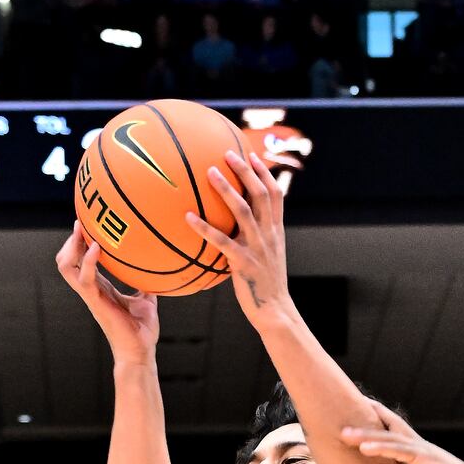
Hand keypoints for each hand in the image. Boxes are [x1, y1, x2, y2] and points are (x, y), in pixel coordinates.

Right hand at [54, 224, 159, 366]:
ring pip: (67, 267)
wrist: (140, 353)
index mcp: (100, 288)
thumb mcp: (146, 301)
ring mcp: (91, 297)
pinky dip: (88, 261)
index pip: (81, 262)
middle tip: (80, 224)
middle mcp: (91, 290)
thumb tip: (157, 269)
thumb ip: (145, 284)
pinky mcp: (96, 303)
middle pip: (66, 262)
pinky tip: (97, 246)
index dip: (79, 243)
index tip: (85, 224)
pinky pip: (84, 279)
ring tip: (81, 231)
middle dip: (70, 241)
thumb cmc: (142, 331)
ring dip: (72, 247)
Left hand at [185, 148, 290, 325]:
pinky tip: (187, 217)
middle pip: (261, 194)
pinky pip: (221, 241)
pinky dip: (204, 227)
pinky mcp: (243, 262)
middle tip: (227, 153)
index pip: (276, 194)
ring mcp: (257, 247)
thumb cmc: (266, 286)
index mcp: (275, 231)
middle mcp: (269, 234)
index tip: (253, 155)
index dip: (265, 173)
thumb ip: (257, 239)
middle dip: (246, 170)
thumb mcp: (268, 257)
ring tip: (209, 172)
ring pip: (243, 210)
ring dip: (226, 189)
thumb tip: (238, 228)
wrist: (275, 311)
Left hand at [339, 408, 463, 463]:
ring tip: (344, 434)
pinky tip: (363, 448)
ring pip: (387, 437)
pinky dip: (380, 448)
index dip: (375, 420)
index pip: (392, 429)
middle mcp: (417, 445)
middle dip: (365, 418)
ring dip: (364, 434)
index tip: (356, 412)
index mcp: (417, 450)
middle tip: (343, 411)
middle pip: (386, 426)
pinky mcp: (424, 460)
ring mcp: (420, 450)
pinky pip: (398, 452)